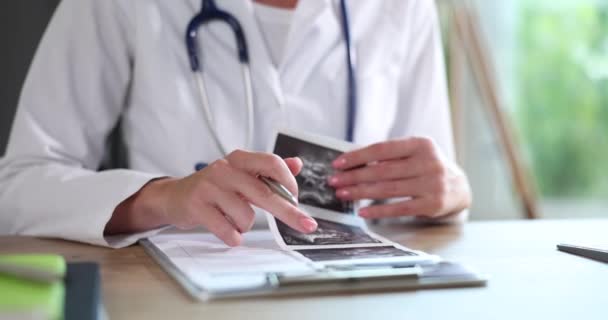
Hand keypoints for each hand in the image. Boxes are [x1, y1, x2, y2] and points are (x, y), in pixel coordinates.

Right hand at [106, 150, 317, 245]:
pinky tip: (229, 233)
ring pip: (245, 216)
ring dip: (246, 226)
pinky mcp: (196, 207)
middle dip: (288, 212)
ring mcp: (209, 188)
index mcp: (239, 159)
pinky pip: (226, 230)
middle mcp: (224, 170)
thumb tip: (297, 164)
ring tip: (235, 221)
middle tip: (307, 225)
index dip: (289, 182)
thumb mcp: (242, 174)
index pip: (272, 163)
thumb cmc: (215, 187)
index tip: (296, 200)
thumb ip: (269, 171)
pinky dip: (233, 237)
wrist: (174, 196)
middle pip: (264, 192)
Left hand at [328, 137, 470, 218]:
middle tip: (334, 181)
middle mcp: (428, 162)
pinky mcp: (432, 204)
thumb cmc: (427, 168)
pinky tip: (362, 211)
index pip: (382, 149)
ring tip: (342, 194)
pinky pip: (399, 208)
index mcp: (421, 144)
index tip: (338, 163)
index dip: (357, 156)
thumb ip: (390, 156)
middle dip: (354, 176)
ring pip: (388, 189)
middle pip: (382, 170)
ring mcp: (432, 184)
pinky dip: (378, 211)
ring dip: (361, 192)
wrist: (460, 188)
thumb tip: (353, 161)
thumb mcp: (414, 154)